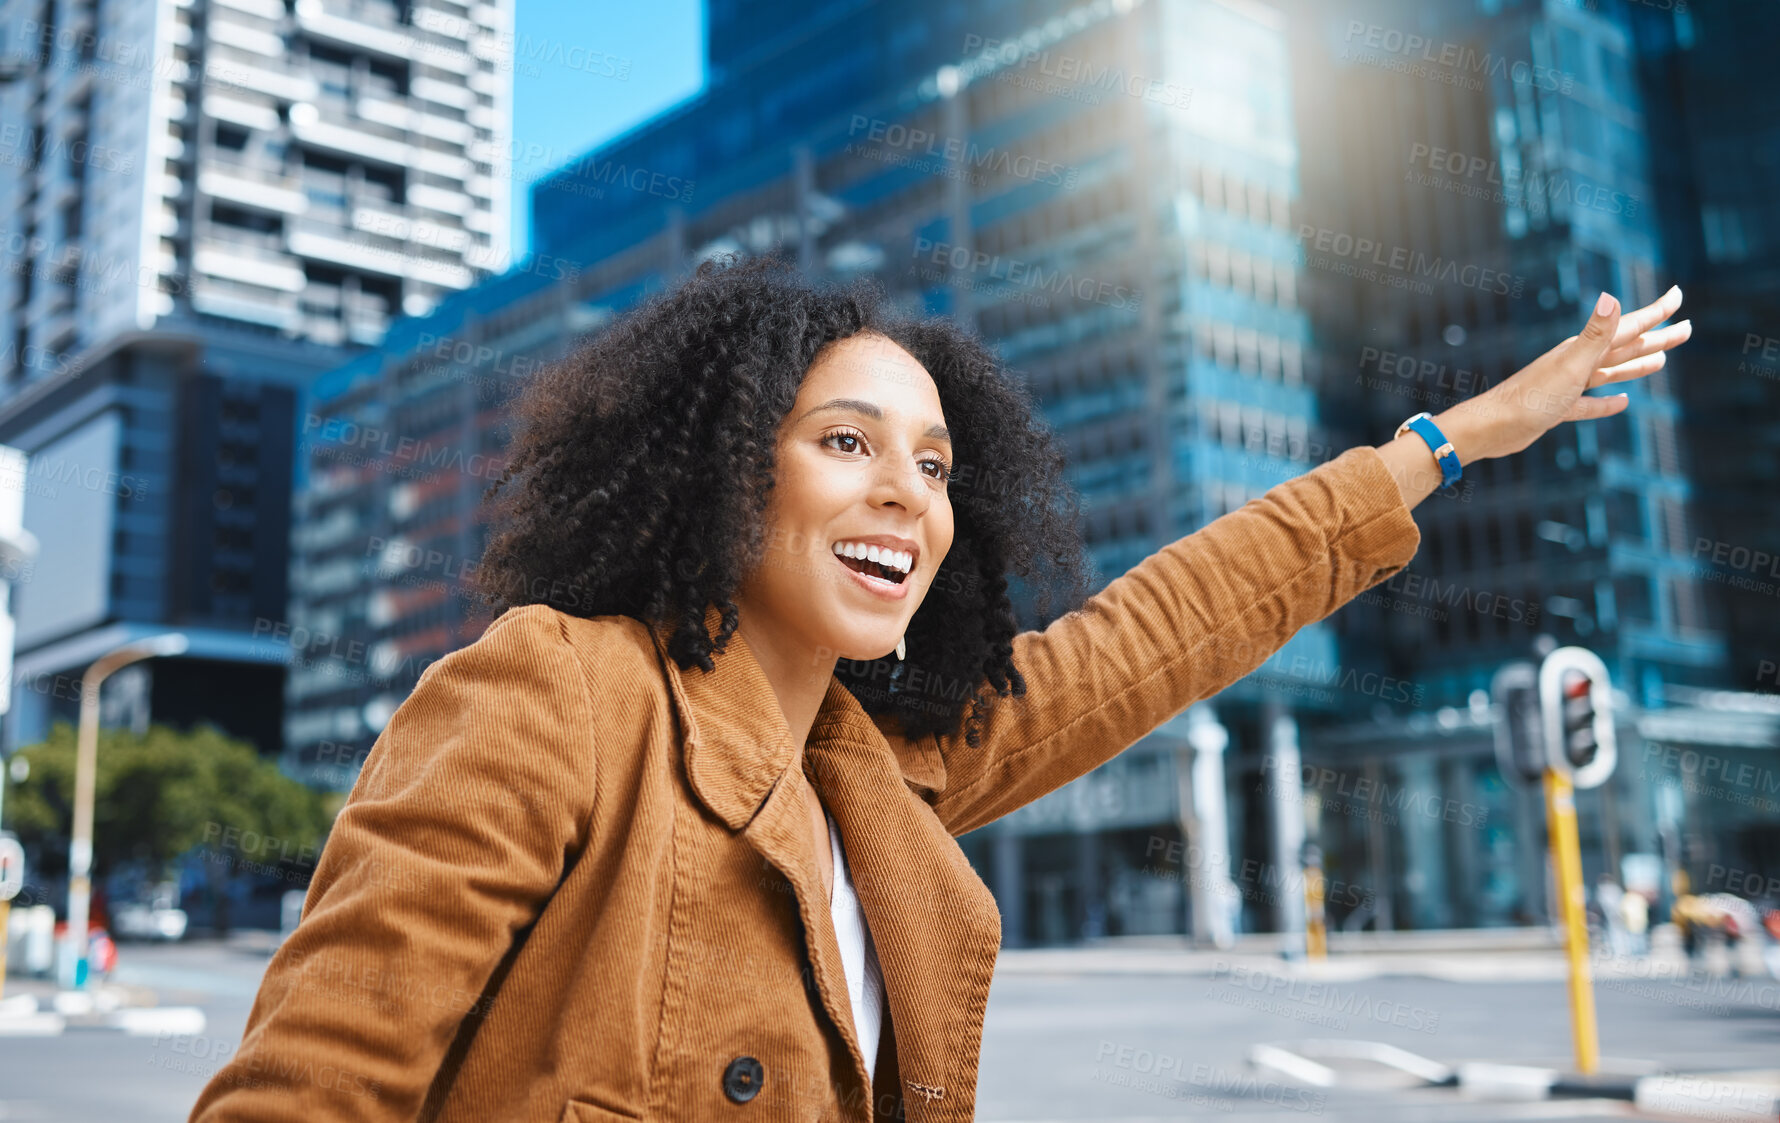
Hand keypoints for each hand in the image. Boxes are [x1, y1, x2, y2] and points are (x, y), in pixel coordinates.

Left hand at [1437, 286, 1690, 462]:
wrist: (1492, 427)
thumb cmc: (1530, 397)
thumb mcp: (1571, 366)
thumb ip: (1595, 335)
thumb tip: (1612, 298)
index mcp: (1583, 349)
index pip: (1628, 326)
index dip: (1655, 312)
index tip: (1678, 295)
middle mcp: (1576, 362)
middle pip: (1624, 348)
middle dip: (1656, 338)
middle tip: (1686, 328)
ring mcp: (1567, 386)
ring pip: (1610, 373)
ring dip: (1636, 366)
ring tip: (1662, 361)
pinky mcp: (1557, 409)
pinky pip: (1589, 404)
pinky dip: (1608, 402)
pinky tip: (1623, 402)